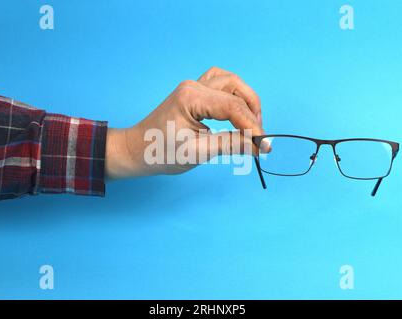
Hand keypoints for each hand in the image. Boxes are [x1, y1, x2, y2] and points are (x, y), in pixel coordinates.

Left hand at [105, 67, 265, 178]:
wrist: (137, 150)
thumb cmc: (160, 153)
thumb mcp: (198, 152)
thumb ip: (230, 145)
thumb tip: (259, 146)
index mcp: (191, 98)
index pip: (233, 107)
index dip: (252, 127)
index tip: (265, 147)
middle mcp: (193, 86)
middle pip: (235, 87)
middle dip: (252, 111)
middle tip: (258, 136)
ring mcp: (193, 86)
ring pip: (230, 82)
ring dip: (245, 100)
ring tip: (251, 124)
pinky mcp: (193, 92)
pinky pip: (220, 84)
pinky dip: (233, 95)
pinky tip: (237, 111)